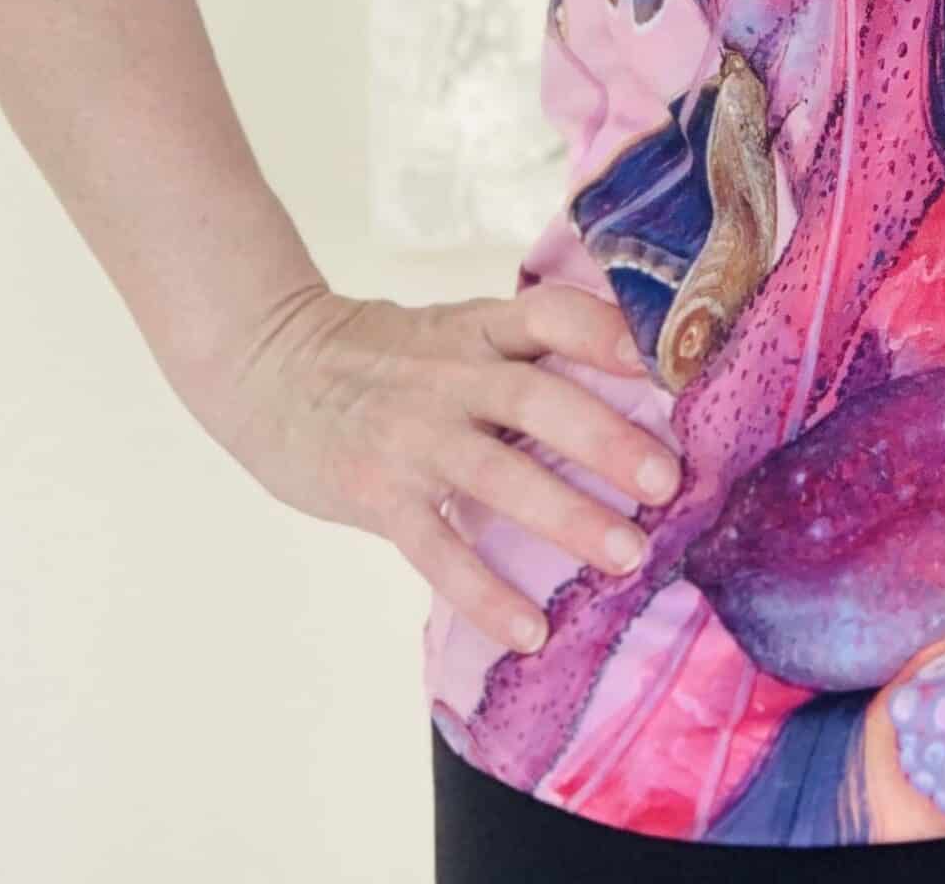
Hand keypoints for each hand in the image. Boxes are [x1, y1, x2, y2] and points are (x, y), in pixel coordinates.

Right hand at [179, 282, 684, 659]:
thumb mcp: (453, 329)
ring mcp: (413, 436)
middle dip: (608, 440)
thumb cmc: (382, 355)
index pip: (553, 315)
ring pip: (498, 475)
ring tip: (628, 556)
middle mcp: (452, 376)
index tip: (674, 363)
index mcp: (478, 329)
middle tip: (669, 480)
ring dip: (567, 516)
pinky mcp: (377, 493)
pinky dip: (485, 593)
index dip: (611, 334)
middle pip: (539, 399)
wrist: (270, 366)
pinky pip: (438, 549)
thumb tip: (630, 377)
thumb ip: (521, 351)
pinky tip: (530, 629)